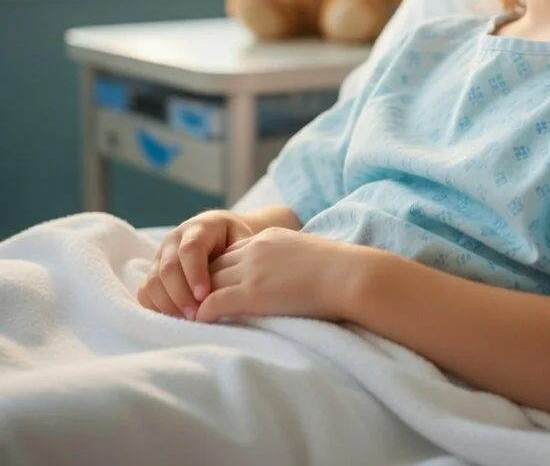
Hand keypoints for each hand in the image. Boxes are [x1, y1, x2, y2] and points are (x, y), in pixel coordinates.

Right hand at [138, 210, 255, 319]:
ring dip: (168, 304)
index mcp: (198, 227)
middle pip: (168, 268)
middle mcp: (174, 240)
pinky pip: (146, 292)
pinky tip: (176, 318)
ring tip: (189, 320)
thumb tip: (240, 277)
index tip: (204, 296)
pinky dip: (157, 307)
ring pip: (153, 282)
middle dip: (181, 294)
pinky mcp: (153, 273)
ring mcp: (160, 256)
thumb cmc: (236, 239)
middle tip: (197, 315)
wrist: (223, 233)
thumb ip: (241, 253)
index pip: (190, 249)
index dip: (195, 273)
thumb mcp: (243, 238)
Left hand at [195, 227, 351, 323]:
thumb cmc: (339, 269)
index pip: (231, 251)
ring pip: (208, 283)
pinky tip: (198, 325)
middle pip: (214, 265)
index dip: (220, 270)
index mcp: (269, 237)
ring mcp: (251, 270)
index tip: (213, 286)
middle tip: (190, 305)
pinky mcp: (251, 293)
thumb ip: (288, 260)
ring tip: (187, 318)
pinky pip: (213, 303)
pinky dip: (202, 315)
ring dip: (196, 301)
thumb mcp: (307, 253)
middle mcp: (255, 248)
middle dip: (201, 285)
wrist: (349, 275)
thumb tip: (289, 277)